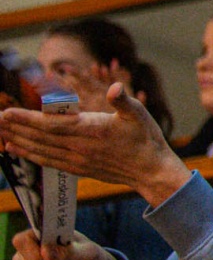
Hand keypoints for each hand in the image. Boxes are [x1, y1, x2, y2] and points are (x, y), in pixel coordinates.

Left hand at [0, 83, 191, 205]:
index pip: (52, 124)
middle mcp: (80, 147)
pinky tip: (15, 150)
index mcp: (92, 130)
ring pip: (40, 149)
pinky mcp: (78, 168)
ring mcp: (77, 160)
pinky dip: (28, 155)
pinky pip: (47, 161)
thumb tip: (115, 88)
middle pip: (39, 137)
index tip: (7, 112)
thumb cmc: (146, 139)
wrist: (151, 171)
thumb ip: (124, 101)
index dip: (27, 119)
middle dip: (14, 128)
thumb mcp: (140, 114)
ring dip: (17, 141)